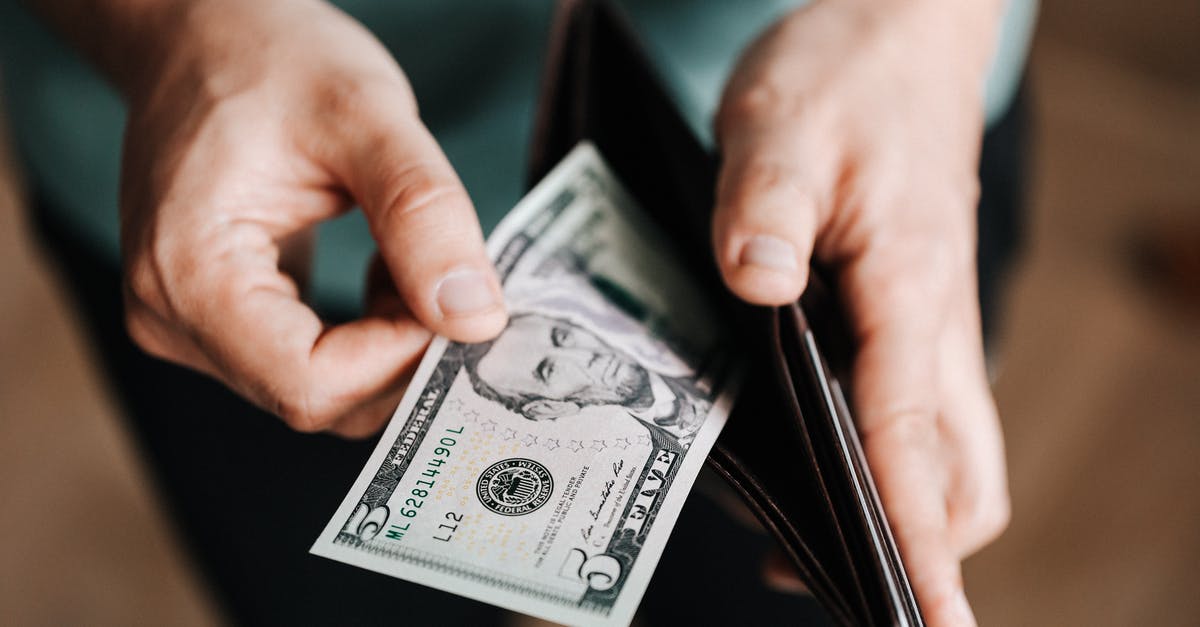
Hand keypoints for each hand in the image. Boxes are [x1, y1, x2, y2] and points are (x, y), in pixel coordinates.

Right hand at [116, 0, 505, 436]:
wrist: (205, 35)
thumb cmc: (271, 59)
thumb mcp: (366, 116)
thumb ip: (423, 216)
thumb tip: (475, 318)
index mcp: (188, 272)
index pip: (310, 383)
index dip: (399, 359)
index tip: (455, 301)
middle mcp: (171, 317)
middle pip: (316, 397)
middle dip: (403, 353)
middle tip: (451, 280)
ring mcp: (188, 325)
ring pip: (320, 389)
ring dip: (390, 344)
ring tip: (410, 260)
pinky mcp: (217, 321)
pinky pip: (309, 365)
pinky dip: (368, 336)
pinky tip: (385, 273)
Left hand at [714, 1, 1008, 623]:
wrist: (896, 31)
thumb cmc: (844, 74)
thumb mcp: (781, 123)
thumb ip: (763, 206)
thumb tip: (755, 285)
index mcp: (908, 284)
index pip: (912, 434)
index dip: (914, 534)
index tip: (924, 618)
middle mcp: (933, 318)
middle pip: (959, 467)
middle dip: (922, 543)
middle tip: (856, 594)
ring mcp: (929, 319)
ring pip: (949, 444)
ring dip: (909, 507)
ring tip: (823, 550)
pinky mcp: (911, 308)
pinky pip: (920, 406)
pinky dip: (893, 456)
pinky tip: (823, 461)